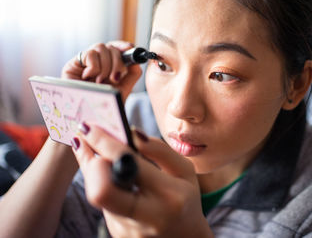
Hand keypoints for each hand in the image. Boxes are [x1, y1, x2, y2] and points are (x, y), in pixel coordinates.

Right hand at [61, 41, 141, 101]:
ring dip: (106, 66)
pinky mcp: (73, 64)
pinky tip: (89, 78)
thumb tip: (136, 60)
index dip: (124, 46)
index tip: (130, 49)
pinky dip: (94, 67)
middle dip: (117, 62)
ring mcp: (85, 62)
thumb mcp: (124, 88)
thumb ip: (132, 73)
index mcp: (109, 66)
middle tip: (114, 78)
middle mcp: (97, 62)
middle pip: (111, 47)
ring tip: (100, 82)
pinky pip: (90, 54)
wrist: (90, 117)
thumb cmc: (106, 105)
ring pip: (101, 47)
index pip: (117, 47)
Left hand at [71, 123, 212, 237]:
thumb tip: (130, 132)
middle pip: (100, 191)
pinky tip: (105, 171)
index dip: (104, 143)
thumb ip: (159, 149)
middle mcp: (147, 218)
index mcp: (170, 196)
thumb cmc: (185, 198)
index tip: (90, 126)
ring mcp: (129, 231)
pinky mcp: (116, 234)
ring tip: (92, 150)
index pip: (128, 165)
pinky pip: (100, 202)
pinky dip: (100, 182)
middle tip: (83, 139)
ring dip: (92, 169)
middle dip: (88, 161)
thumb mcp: (184, 170)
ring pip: (96, 195)